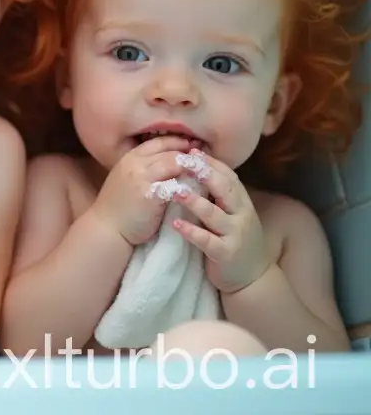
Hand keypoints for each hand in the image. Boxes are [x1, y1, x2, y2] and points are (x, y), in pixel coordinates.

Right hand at [90, 135, 197, 245]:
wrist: (107, 229)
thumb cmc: (120, 207)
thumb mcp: (128, 180)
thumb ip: (146, 169)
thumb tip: (173, 163)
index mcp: (129, 158)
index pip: (159, 142)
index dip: (179, 143)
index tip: (194, 149)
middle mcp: (134, 163)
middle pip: (169, 150)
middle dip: (190, 154)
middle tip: (207, 161)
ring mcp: (141, 177)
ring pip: (175, 163)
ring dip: (193, 168)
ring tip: (207, 175)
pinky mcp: (150, 193)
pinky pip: (176, 183)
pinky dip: (190, 185)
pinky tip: (200, 191)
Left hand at [170, 149, 271, 293]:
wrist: (252, 277)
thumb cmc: (234, 240)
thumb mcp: (232, 214)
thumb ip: (220, 195)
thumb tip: (199, 169)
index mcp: (241, 203)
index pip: (229, 176)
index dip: (211, 163)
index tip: (192, 150)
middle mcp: (241, 215)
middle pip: (225, 190)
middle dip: (205, 174)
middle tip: (183, 161)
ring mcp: (235, 235)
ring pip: (214, 214)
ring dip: (194, 201)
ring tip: (176, 190)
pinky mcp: (226, 253)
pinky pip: (207, 241)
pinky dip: (191, 232)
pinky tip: (175, 225)